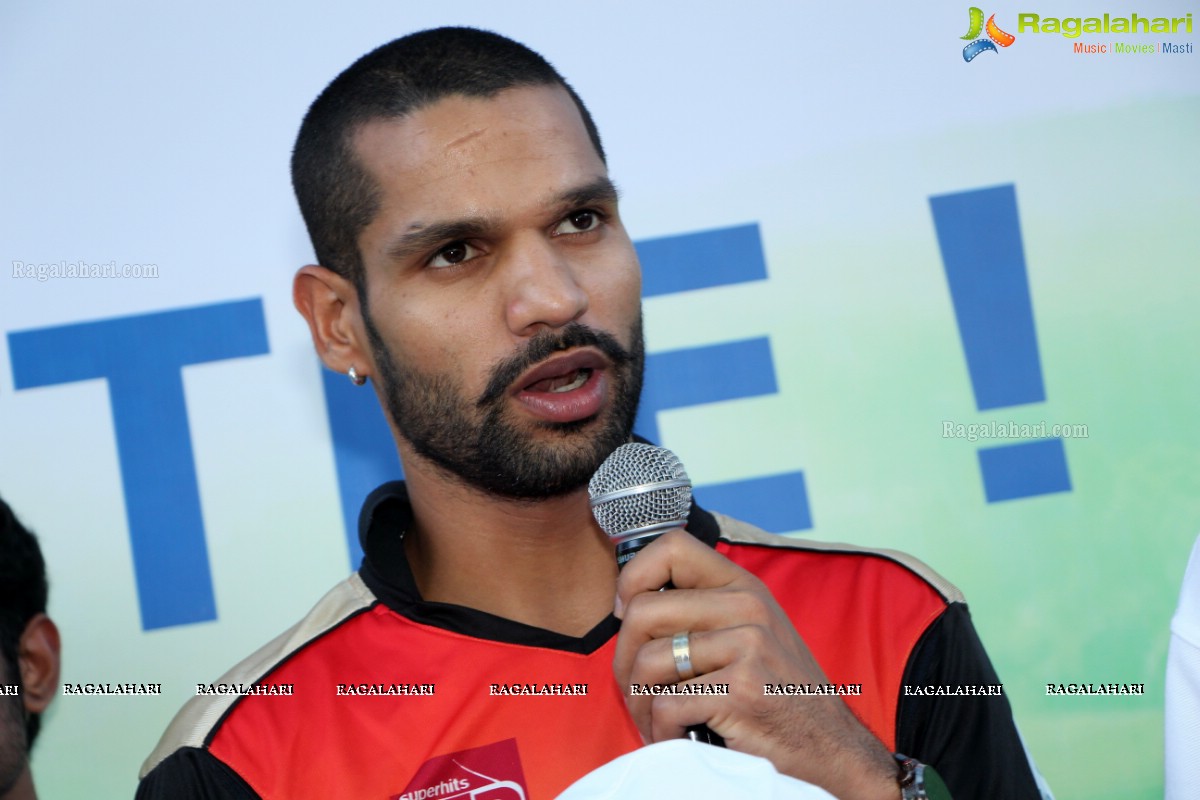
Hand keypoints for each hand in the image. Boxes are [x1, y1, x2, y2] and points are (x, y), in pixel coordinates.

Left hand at [612, 529, 896, 799]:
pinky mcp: (742, 690)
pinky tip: (676, 736)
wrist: (830, 747)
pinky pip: (666, 705)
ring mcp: (748, 647)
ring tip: (654, 719)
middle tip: (636, 689)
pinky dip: (660, 730)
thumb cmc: (778, 692)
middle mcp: (747, 607)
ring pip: (648, 662)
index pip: (673, 546)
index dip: (634, 577)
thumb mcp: (751, 631)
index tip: (626, 612)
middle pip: (644, 611)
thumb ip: (704, 609)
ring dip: (639, 702)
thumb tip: (630, 602)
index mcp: (743, 586)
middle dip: (625, 660)